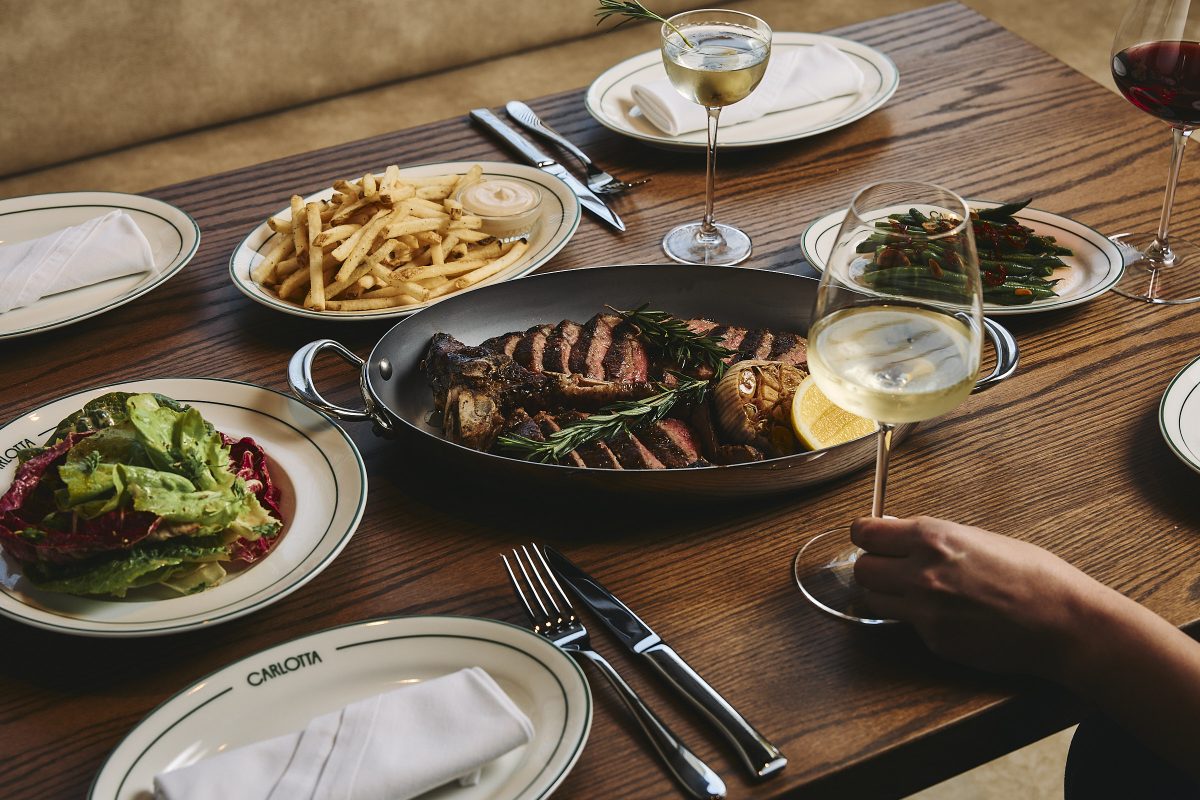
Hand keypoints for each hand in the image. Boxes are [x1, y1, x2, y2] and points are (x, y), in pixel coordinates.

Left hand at [850, 516, 1102, 678]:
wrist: (1063, 621)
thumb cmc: (1033, 574)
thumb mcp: (978, 537)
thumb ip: (934, 538)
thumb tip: (902, 536)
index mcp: (932, 537)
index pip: (865, 533)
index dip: (865, 535)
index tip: (869, 538)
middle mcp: (920, 572)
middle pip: (861, 569)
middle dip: (873, 566)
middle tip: (891, 566)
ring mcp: (924, 610)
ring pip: (874, 600)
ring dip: (887, 595)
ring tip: (915, 592)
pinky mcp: (934, 640)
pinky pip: (907, 626)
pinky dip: (918, 620)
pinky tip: (948, 615)